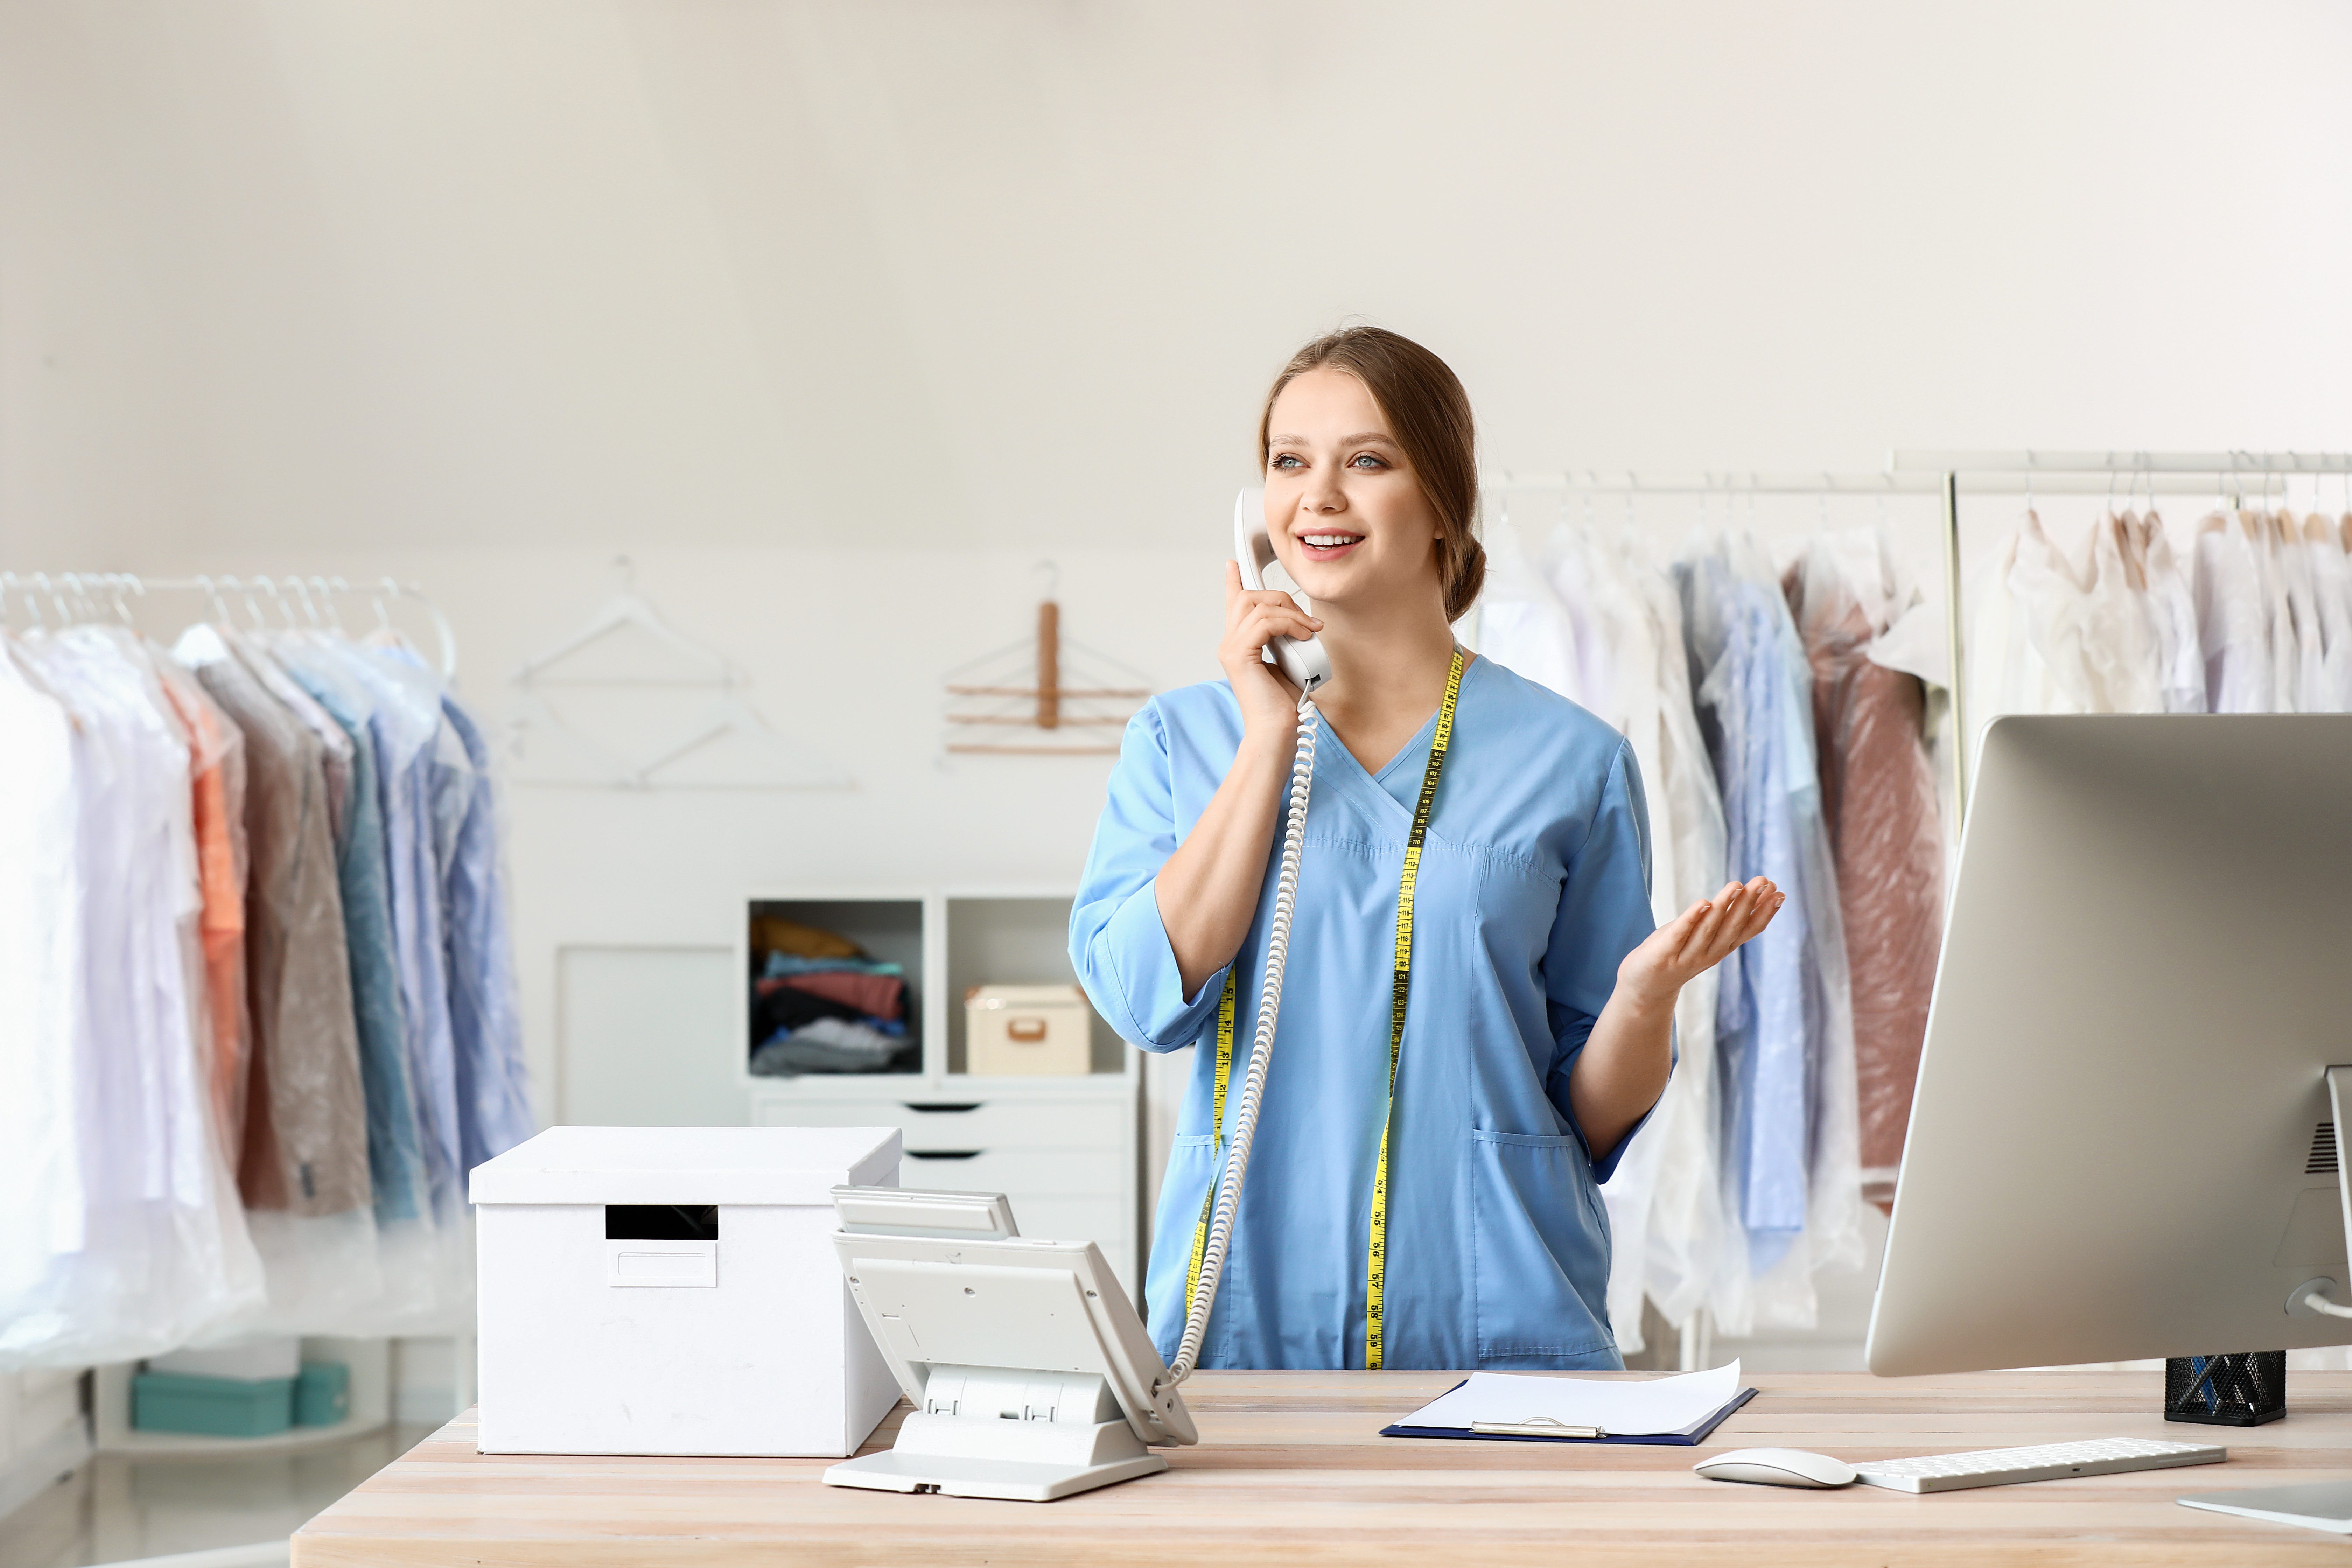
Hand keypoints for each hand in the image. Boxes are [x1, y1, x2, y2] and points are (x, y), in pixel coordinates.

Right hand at [1220, 559, 1321, 744]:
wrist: (1278, 733)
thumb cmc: (1284, 707)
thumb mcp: (1289, 664)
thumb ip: (1287, 642)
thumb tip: (1301, 626)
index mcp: (1239, 645)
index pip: (1233, 605)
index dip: (1233, 582)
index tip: (1232, 564)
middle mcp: (1229, 644)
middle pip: (1248, 597)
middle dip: (1280, 599)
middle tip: (1304, 620)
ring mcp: (1231, 649)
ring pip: (1257, 606)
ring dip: (1290, 613)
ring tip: (1309, 631)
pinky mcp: (1239, 656)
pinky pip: (1264, 623)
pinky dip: (1289, 624)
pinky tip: (1304, 636)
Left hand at [1616, 876, 1783, 1011]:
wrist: (1645, 988)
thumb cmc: (1678, 953)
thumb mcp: (1707, 937)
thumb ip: (1726, 919)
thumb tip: (1750, 893)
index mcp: (1722, 948)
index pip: (1748, 930)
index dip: (1765, 913)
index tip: (1780, 893)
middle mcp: (1709, 954)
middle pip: (1732, 927)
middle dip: (1749, 903)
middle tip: (1764, 881)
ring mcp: (1687, 955)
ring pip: (1709, 929)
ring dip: (1724, 906)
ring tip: (1737, 885)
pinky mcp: (1665, 954)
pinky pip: (1680, 934)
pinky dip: (1692, 919)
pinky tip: (1703, 903)